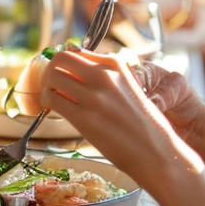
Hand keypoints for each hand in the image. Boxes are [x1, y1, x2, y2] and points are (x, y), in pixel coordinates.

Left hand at [41, 50, 201, 187]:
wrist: (157, 153)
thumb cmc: (143, 125)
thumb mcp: (127, 88)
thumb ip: (103, 77)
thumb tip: (72, 72)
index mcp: (116, 64)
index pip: (76, 52)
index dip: (64, 64)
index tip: (61, 74)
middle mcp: (104, 75)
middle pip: (60, 59)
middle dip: (51, 70)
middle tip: (51, 85)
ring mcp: (94, 96)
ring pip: (52, 77)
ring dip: (47, 87)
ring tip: (53, 98)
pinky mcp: (84, 118)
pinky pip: (52, 99)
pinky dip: (47, 102)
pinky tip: (53, 109)